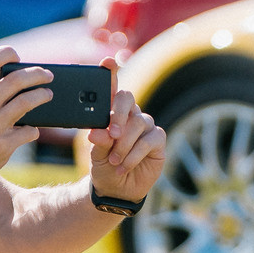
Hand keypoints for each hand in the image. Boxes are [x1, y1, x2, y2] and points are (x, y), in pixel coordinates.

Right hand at [0, 46, 52, 196]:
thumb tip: (9, 81)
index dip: (7, 53)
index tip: (17, 57)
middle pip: (17, 79)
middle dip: (37, 74)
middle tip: (47, 75)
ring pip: (27, 102)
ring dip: (42, 96)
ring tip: (48, 95)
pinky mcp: (2, 147)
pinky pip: (29, 132)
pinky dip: (34, 130)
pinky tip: (31, 130)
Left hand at [86, 57, 164, 204]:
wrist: (117, 190)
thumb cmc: (104, 167)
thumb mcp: (95, 155)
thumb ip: (98, 142)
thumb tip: (97, 133)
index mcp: (112, 113)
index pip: (112, 89)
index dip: (110, 73)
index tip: (107, 62)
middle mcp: (130, 115)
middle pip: (127, 99)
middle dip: (117, 115)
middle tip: (111, 134)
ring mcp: (145, 126)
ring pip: (137, 123)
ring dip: (123, 145)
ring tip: (113, 161)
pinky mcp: (158, 140)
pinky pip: (148, 140)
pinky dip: (134, 155)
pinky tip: (124, 166)